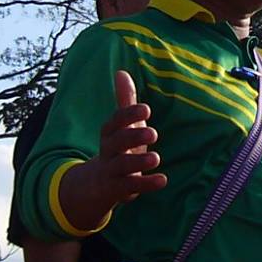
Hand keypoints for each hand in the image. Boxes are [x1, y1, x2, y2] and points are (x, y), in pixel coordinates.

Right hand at [59, 72, 166, 229]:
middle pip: (116, 142)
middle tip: (154, 133)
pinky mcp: (119, 189)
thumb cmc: (118, 149)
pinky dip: (146, 184)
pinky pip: (131, 186)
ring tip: (156, 158)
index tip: (146, 109)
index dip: (128, 115)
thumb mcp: (121, 126)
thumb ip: (125, 101)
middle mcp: (108, 151)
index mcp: (110, 133)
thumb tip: (121, 72)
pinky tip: (163, 180)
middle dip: (133, 137)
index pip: (115, 122)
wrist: (98, 185)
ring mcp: (112, 171)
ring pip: (122, 166)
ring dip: (138, 162)